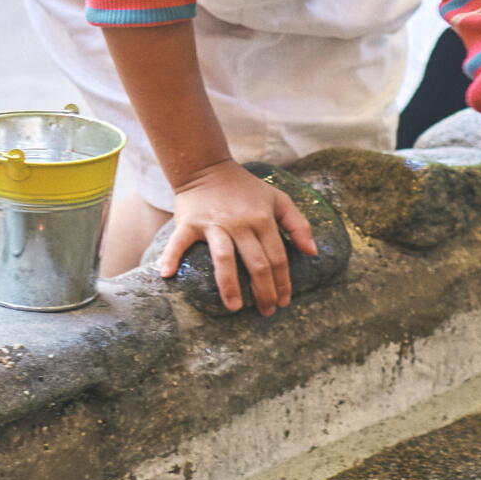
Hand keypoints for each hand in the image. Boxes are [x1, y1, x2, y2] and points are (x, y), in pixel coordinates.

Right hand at [160, 160, 315, 314]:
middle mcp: (240, 223)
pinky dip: (172, 257)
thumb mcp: (278, 199)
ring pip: (224, 259)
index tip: (284, 301)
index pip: (277, 257)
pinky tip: (167, 276)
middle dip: (263, 291)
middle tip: (266, 311)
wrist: (207, 167)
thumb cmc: (246, 188)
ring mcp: (214, 224)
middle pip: (256, 263)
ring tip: (234, 308)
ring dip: (230, 286)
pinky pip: (179, 243)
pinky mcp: (190, 223)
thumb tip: (313, 253)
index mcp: (262, 219)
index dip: (282, 282)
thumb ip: (298, 224)